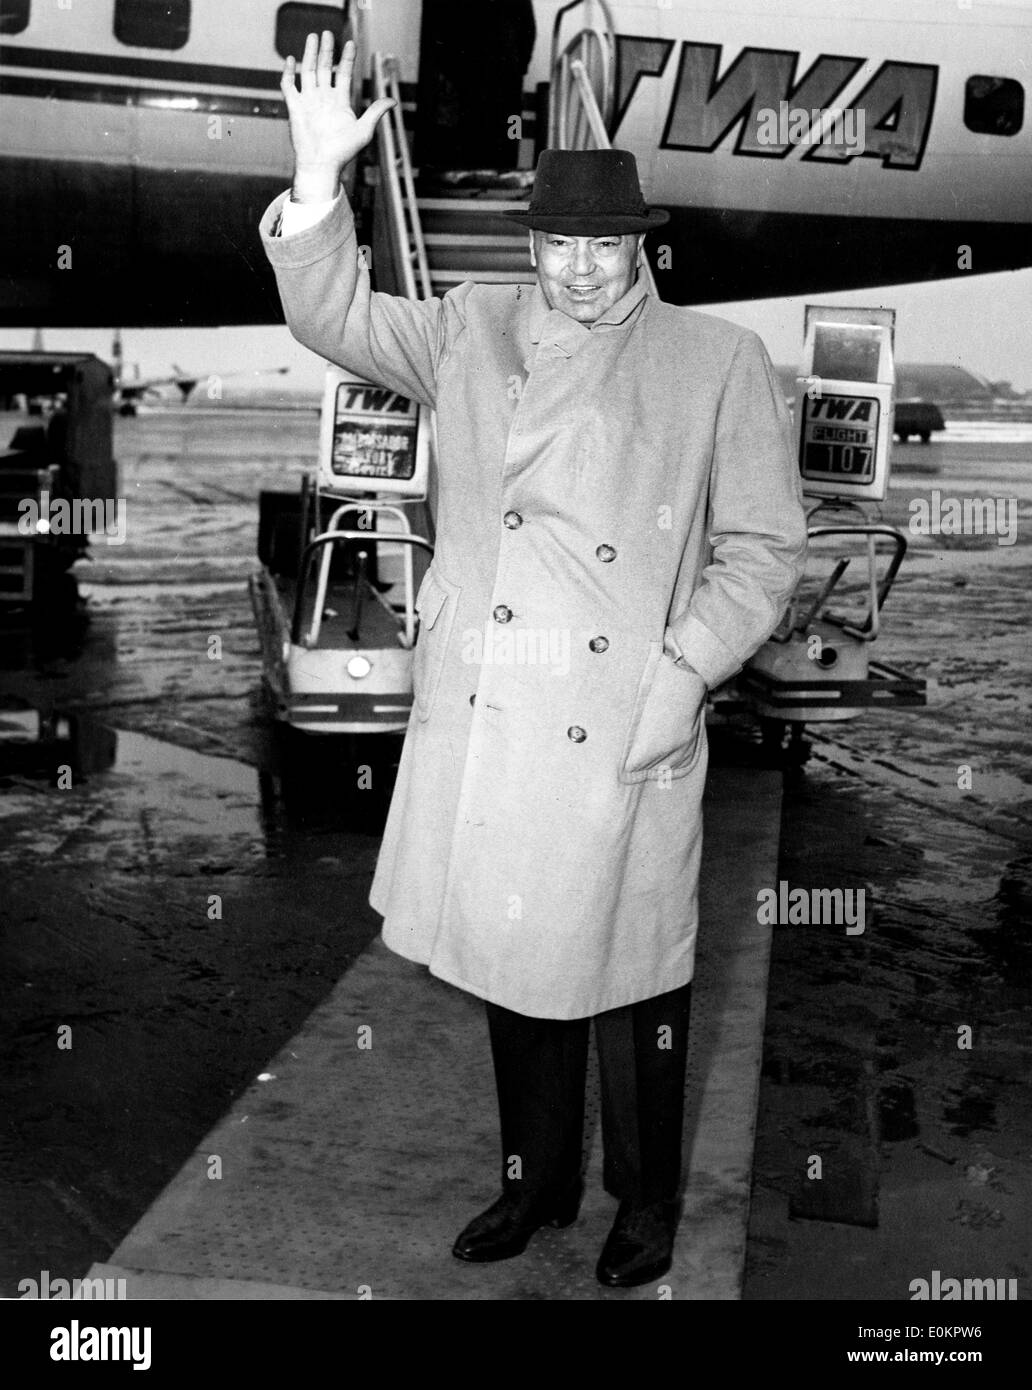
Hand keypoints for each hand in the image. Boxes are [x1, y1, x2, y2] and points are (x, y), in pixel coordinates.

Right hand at [280, 32, 395, 199]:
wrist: (322, 164)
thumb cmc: (343, 152)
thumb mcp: (364, 130)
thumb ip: (376, 112)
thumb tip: (393, 100)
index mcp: (340, 101)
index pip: (344, 74)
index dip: (347, 58)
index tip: (351, 43)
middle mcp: (324, 98)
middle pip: (325, 67)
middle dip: (327, 50)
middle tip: (328, 33)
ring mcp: (309, 101)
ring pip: (308, 71)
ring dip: (310, 54)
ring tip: (313, 37)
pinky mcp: (294, 107)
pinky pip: (289, 85)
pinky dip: (289, 72)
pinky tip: (292, 60)